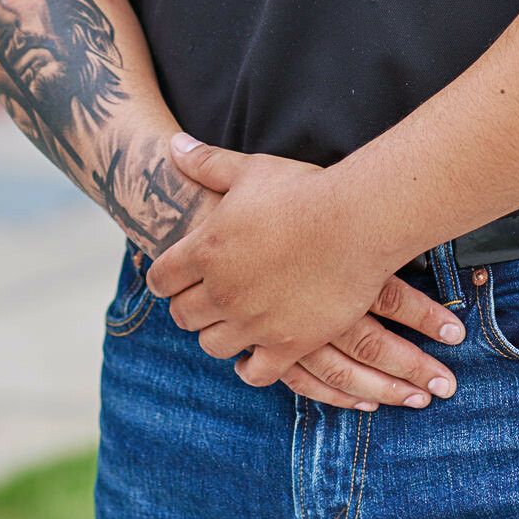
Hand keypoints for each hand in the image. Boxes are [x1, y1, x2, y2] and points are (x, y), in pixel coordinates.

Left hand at [146, 135, 460, 404]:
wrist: (357, 222)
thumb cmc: (305, 191)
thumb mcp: (251, 170)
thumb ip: (207, 164)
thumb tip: (173, 145)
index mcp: (206, 250)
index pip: (161, 280)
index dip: (166, 279)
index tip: (176, 276)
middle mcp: (222, 291)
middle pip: (183, 316)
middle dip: (190, 306)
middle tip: (207, 296)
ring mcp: (254, 322)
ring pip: (212, 346)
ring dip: (218, 334)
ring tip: (232, 321)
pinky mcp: (288, 344)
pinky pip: (255, 373)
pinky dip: (251, 367)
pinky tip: (256, 354)